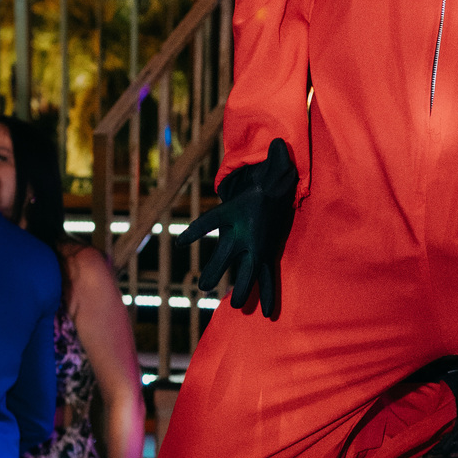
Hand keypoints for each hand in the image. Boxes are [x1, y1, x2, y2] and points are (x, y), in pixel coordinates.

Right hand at [177, 137, 296, 314]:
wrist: (270, 196)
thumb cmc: (268, 184)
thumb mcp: (274, 172)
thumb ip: (276, 160)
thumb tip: (276, 144)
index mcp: (235, 215)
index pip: (210, 222)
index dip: (196, 230)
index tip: (181, 241)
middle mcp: (240, 235)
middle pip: (225, 253)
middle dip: (216, 268)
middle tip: (203, 285)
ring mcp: (252, 248)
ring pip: (242, 270)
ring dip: (240, 286)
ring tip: (234, 305)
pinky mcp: (267, 255)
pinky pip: (268, 277)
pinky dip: (269, 294)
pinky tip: (269, 313)